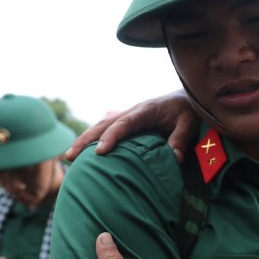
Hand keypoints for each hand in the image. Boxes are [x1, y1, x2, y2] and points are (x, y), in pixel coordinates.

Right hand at [65, 90, 197, 162]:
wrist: (186, 98)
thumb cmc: (188, 109)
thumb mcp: (189, 122)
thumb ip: (180, 138)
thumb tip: (173, 160)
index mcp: (145, 110)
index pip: (124, 124)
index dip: (111, 137)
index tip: (99, 152)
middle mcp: (132, 112)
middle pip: (104, 124)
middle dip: (85, 139)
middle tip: (70, 156)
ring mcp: (128, 116)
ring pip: (101, 126)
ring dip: (84, 140)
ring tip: (69, 157)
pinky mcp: (128, 123)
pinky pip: (107, 130)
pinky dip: (94, 140)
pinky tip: (84, 153)